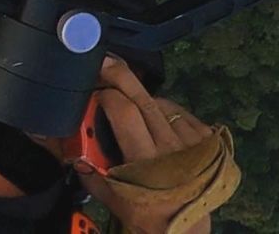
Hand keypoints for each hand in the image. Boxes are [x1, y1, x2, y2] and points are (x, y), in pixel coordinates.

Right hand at [74, 56, 213, 233]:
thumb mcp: (113, 199)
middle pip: (142, 98)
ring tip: (129, 103)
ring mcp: (192, 140)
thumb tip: (71, 146)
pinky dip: (163, 109)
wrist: (187, 231)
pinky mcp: (207, 139)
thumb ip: (90, 171)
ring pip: (159, 102)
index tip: (94, 91)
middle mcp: (170, 146)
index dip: (107, 95)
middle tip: (105, 61)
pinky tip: (155, 118)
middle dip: (121, 76)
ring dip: (141, 97)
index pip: (124, 112)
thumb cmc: (147, 214)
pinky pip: (178, 111)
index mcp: (145, 160)